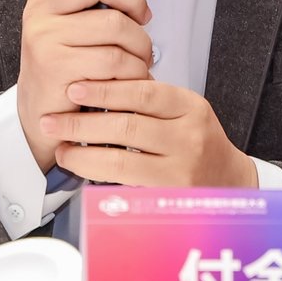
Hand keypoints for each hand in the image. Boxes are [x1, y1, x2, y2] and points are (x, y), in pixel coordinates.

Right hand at [17, 0, 153, 172]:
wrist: (42, 113)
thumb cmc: (65, 65)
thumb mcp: (68, 23)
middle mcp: (40, 9)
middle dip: (133, 0)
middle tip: (143, 18)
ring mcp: (45, 36)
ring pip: (114, 25)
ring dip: (140, 46)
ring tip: (139, 58)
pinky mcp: (57, 66)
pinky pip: (113, 60)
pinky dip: (133, 71)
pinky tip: (129, 77)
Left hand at [40, 79, 257, 187]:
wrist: (228, 180)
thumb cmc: (198, 141)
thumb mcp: (182, 110)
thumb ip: (147, 99)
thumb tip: (94, 84)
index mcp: (190, 107)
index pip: (144, 92)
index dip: (105, 89)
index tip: (75, 87)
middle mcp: (188, 137)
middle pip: (127, 127)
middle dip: (82, 123)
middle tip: (53, 120)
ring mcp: (180, 170)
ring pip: (121, 161)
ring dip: (83, 154)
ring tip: (62, 149)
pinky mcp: (169, 196)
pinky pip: (125, 185)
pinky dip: (98, 175)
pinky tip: (82, 168)